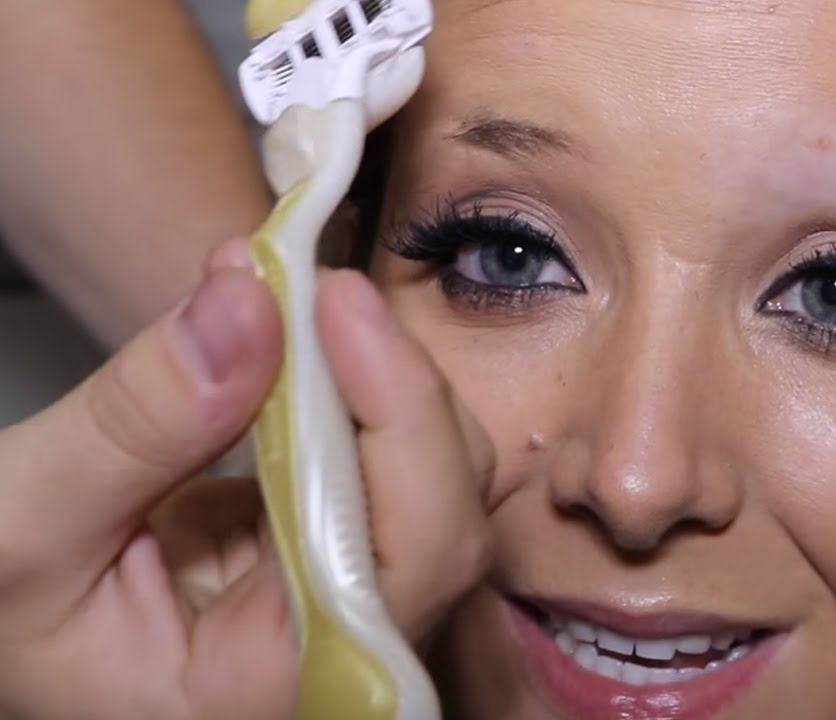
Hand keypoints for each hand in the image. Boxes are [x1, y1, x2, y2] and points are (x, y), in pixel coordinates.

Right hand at [0, 241, 492, 719]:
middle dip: (389, 381)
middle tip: (312, 280)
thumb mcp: (23, 526)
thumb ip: (135, 428)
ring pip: (433, 476)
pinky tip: (293, 330)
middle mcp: (351, 656)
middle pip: (449, 508)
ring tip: (293, 292)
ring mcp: (354, 605)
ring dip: (371, 372)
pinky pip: (383, 462)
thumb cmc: (6, 612)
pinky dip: (347, 385)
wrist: (9, 622)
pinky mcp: (337, 554)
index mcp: (288, 687)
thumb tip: (249, 305)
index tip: (340, 304)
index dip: (401, 421)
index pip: (418, 556)